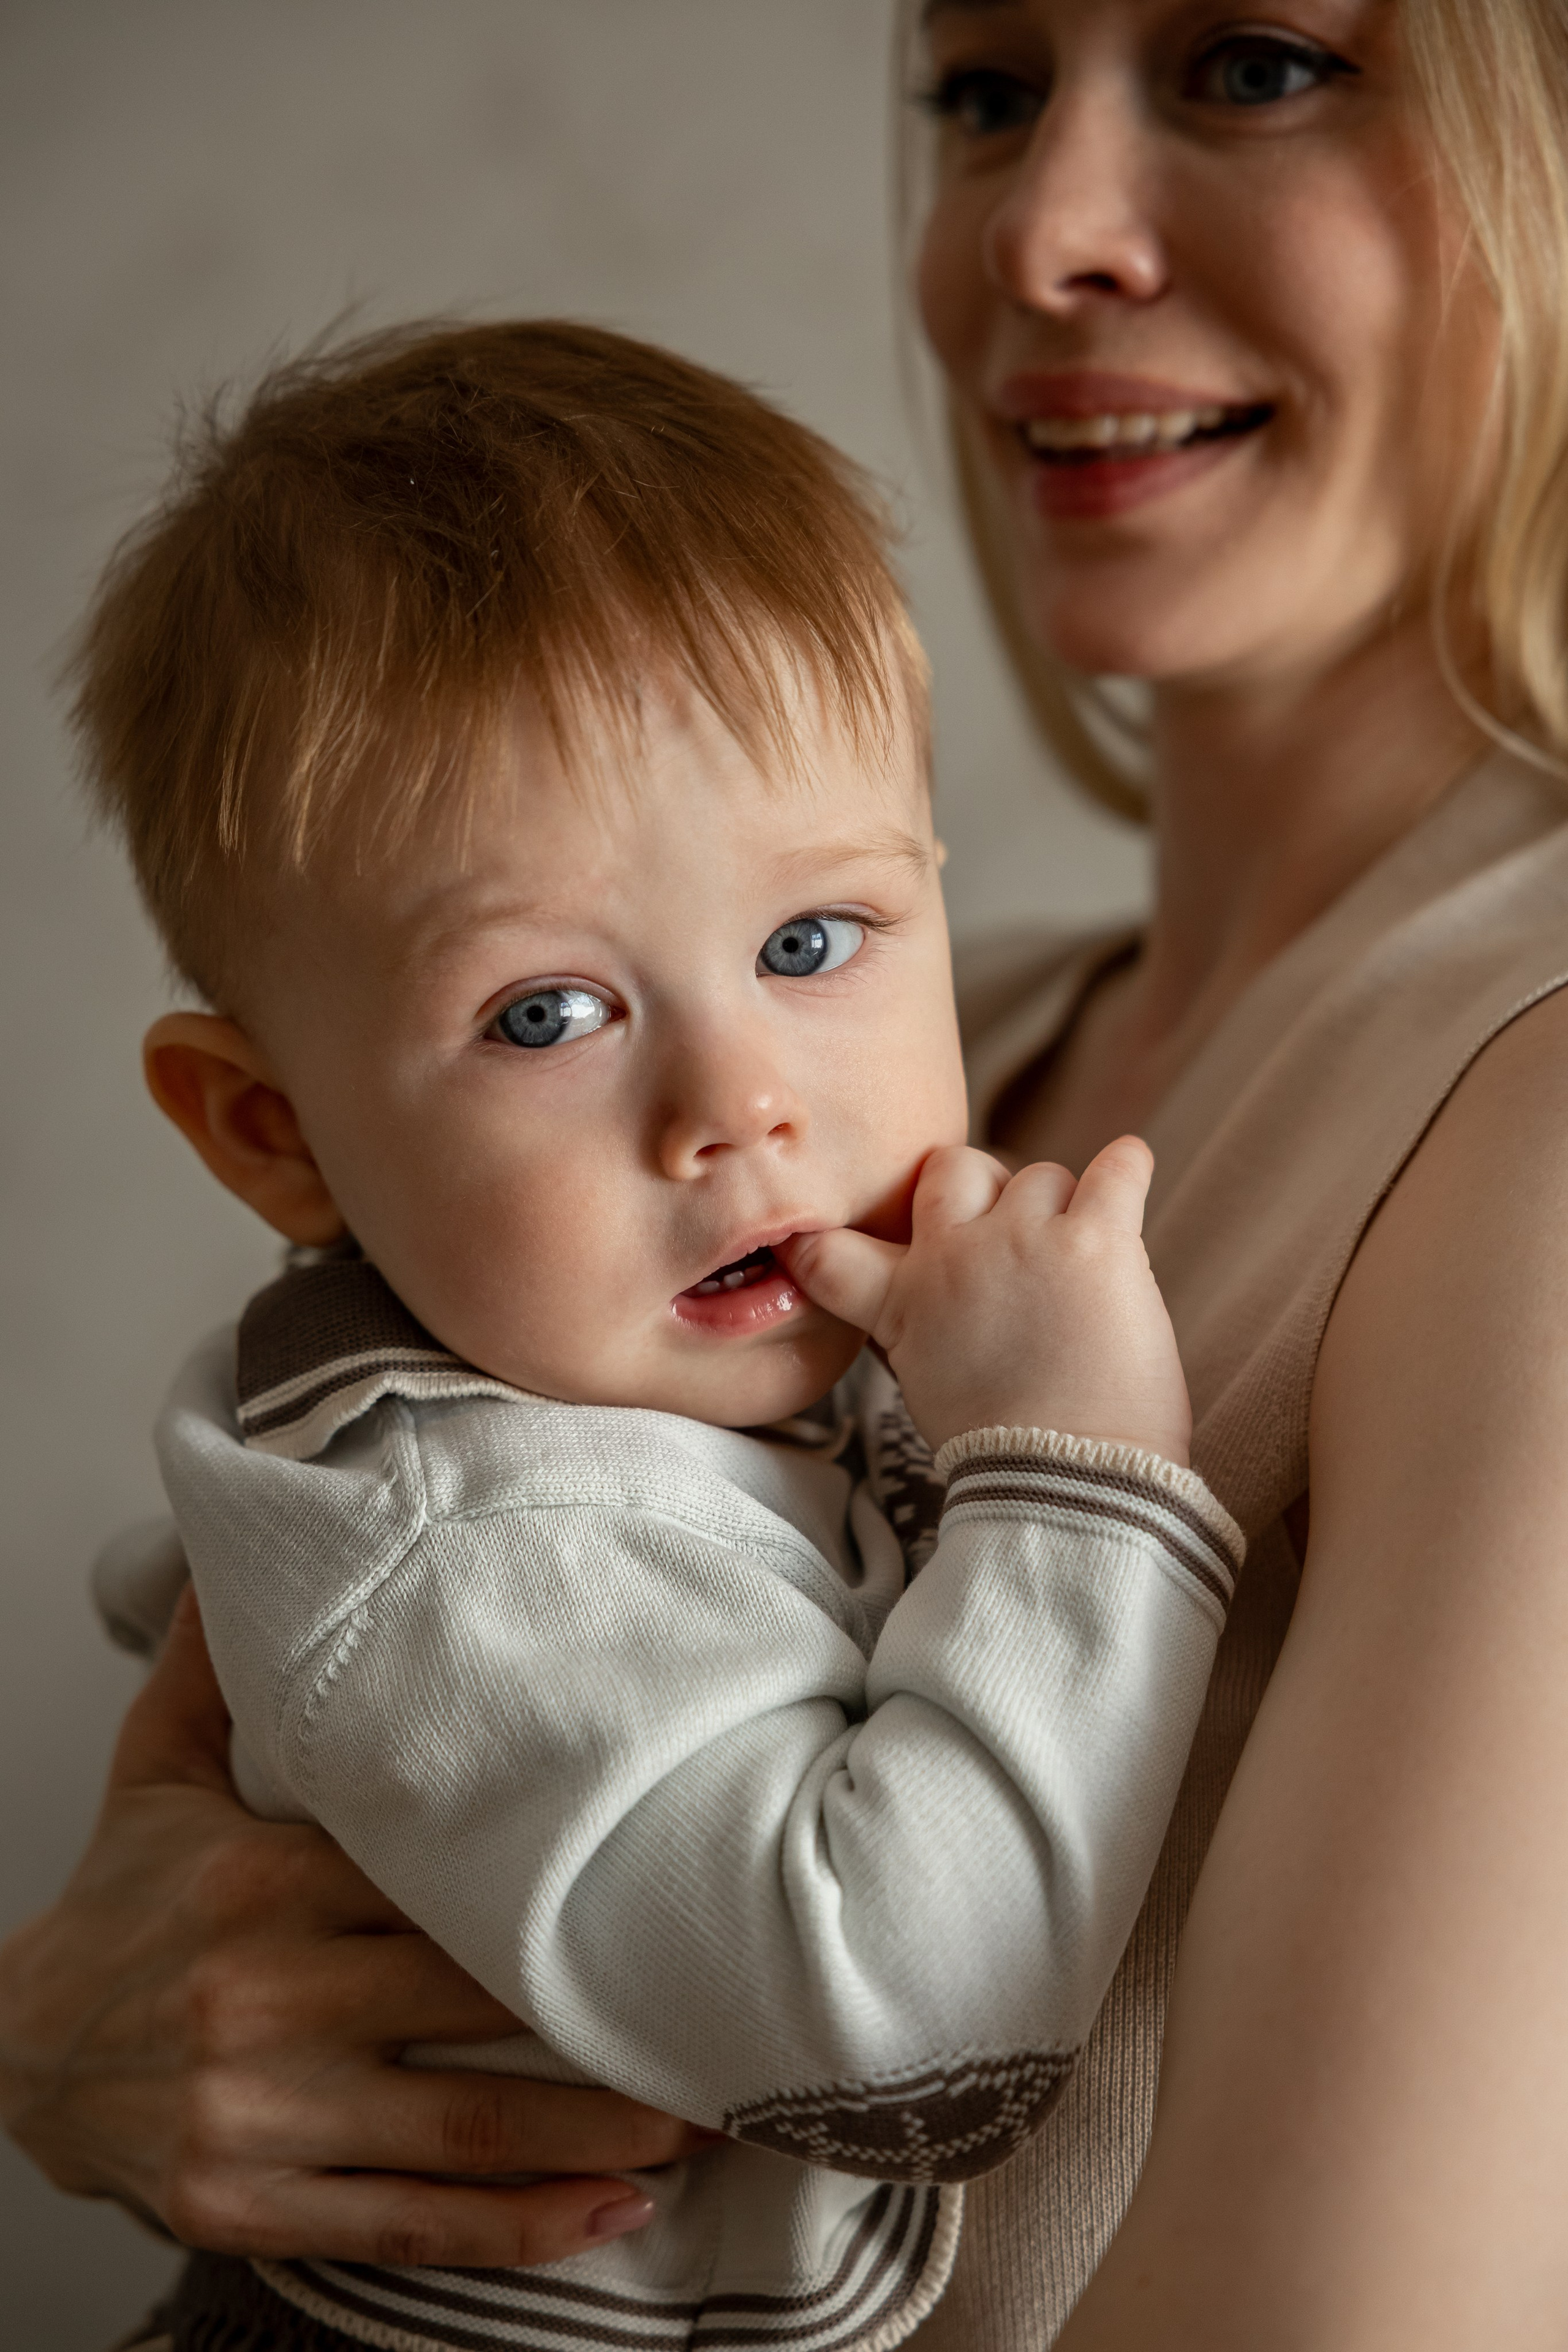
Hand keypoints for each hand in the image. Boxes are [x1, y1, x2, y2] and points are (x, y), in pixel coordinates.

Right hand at [0, 1587, 700, 2264]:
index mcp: (259, 1880)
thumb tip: (244, 1540)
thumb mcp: (152, 1768)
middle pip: (472, 2002)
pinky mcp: (249, 2206)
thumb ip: (212, 1662)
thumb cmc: (120, 1901)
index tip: (655, 1871)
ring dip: (599, 2133)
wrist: (10, 2050)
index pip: (432, 1874)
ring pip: (463, 2127)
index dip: (552, 1879)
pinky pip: (409, 2224)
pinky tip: (609, 2214)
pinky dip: (518, 2229)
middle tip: (729, 2006)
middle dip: (608, 2012)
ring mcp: (258, 2115)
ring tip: (705, 2121)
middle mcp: (262, 1996)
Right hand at [780, 1137, 1191, 1464]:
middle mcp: (954, 1254)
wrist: (1066, 1482)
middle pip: (954, 1168)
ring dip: (1062, 1209)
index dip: (819, 1233)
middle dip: (982, 1189)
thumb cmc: (1004, 1451)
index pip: (829, 1249)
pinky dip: (1127, 1167)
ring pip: (1041, 1176)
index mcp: (904, 1300)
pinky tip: (1130, 1171)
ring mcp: (1024, 1240)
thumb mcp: (926, 1385)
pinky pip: (1118, 1169)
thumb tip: (948, 1298)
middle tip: (1012, 1231)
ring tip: (1082, 1263)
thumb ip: (919, 1325)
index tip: (812, 1229)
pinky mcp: (1096, 1240)